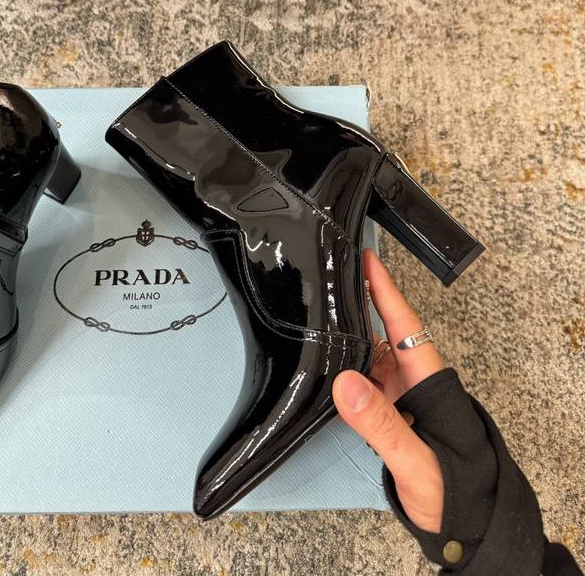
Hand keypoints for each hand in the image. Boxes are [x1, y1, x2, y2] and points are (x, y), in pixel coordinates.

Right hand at [332, 249, 444, 532]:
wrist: (464, 524)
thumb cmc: (453, 492)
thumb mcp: (416, 460)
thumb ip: (381, 424)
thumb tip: (347, 384)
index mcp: (426, 381)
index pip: (403, 323)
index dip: (385, 290)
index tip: (368, 260)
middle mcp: (412, 383)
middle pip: (383, 331)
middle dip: (361, 301)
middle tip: (332, 274)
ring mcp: (400, 397)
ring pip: (370, 355)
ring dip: (349, 334)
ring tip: (321, 310)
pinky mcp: (389, 415)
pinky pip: (363, 382)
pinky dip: (345, 367)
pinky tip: (328, 363)